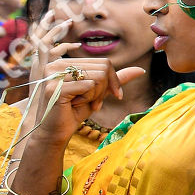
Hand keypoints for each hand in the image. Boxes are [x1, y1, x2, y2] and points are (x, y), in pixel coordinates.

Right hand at [30, 53, 144, 151]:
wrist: (55, 132)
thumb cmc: (75, 112)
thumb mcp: (99, 93)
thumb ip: (116, 80)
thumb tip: (140, 70)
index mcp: (66, 62)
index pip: (104, 62)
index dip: (112, 81)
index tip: (108, 97)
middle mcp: (57, 64)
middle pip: (103, 69)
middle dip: (104, 90)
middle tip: (92, 103)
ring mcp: (54, 75)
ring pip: (98, 77)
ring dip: (96, 95)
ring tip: (82, 103)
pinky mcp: (55, 87)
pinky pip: (89, 87)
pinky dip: (88, 99)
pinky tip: (74, 105)